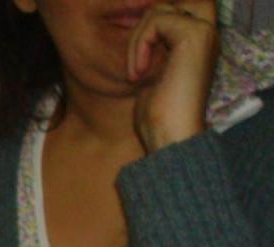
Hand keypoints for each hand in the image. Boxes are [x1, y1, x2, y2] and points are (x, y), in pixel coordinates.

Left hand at [127, 1, 218, 151]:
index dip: (149, 28)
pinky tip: (138, 72)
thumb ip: (151, 50)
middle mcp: (207, 33)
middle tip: (138, 61)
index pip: (174, 10)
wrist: (170, 136)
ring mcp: (203, 32)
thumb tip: (138, 35)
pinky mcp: (194, 35)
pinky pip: (156, 20)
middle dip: (145, 25)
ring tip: (136, 72)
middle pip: (171, 3)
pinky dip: (139, 44)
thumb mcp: (151, 75)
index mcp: (199, 42)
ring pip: (159, 9)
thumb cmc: (159, 116)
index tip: (138, 66)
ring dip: (137, 39)